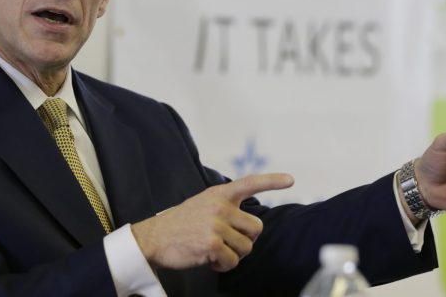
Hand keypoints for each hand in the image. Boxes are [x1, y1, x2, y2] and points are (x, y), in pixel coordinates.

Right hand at [131, 173, 293, 271]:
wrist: (154, 237)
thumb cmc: (182, 223)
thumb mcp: (204, 204)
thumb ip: (226, 207)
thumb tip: (251, 225)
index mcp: (220, 194)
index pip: (250, 183)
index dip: (272, 181)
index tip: (291, 180)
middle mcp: (220, 206)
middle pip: (256, 228)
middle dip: (246, 240)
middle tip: (228, 243)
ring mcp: (216, 224)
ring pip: (246, 248)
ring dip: (234, 255)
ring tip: (215, 250)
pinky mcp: (211, 243)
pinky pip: (233, 261)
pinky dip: (223, 265)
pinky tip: (209, 260)